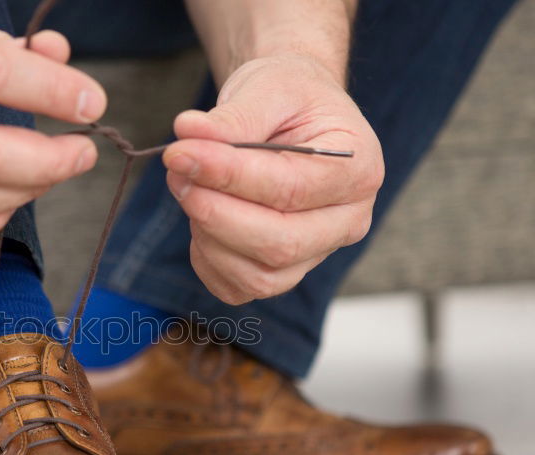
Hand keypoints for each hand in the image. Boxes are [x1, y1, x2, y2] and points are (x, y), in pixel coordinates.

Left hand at [163, 55, 383, 303]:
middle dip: (215, 213)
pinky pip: (237, 287)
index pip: (290, 189)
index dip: (228, 176)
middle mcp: (347, 221)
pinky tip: (200, 218)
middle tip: (177, 172)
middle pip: (280, 244)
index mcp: (357, 169)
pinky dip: (207, 259)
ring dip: (208, 236)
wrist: (292, 114)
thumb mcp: (267, 87)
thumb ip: (233, 116)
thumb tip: (188, 134)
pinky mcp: (282, 273)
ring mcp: (317, 254)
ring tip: (190, 187)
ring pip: (259, 276)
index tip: (179, 153)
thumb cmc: (287, 98)